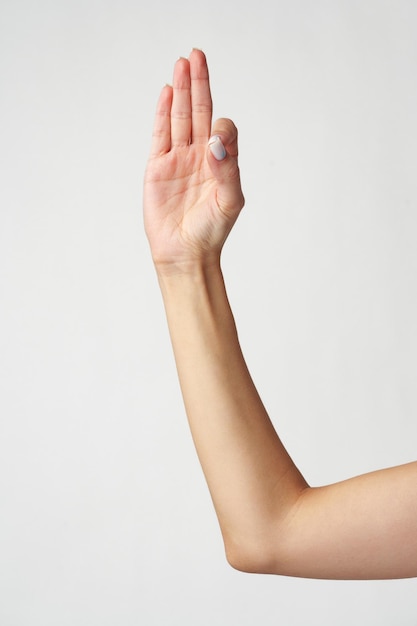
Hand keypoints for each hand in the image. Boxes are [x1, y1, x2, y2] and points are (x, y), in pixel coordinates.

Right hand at [143, 49, 243, 272]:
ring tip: (182, 63)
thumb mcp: (230, 200)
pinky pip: (161, 134)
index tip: (216, 141)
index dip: (222, 127)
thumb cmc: (211, 231)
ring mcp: (177, 160)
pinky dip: (164, 113)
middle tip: (197, 55)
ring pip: (180, 118)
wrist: (185, 253)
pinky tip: (168, 92)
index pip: (223, 130)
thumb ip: (228, 168)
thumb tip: (215, 140)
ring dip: (182, 91)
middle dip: (199, 83)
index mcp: (221, 162)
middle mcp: (200, 156)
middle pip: (200, 112)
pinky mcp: (157, 167)